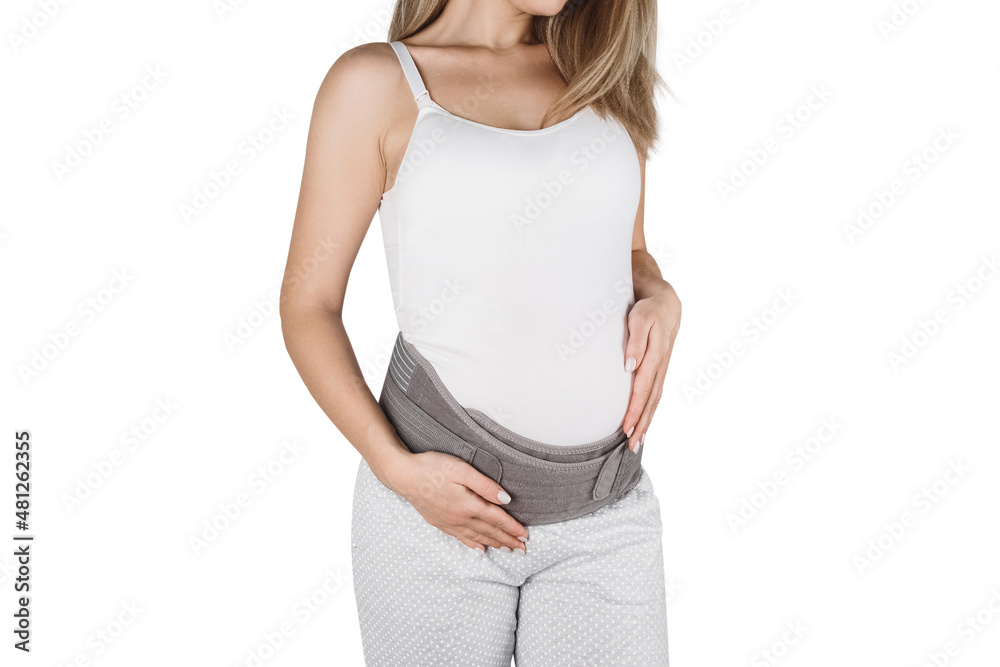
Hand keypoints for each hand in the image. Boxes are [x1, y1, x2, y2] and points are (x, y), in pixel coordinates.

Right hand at [384, 450, 528, 553]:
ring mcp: (449, 523)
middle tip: (523, 550)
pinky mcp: (440, 523)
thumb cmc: (432, 467)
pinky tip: (480, 550)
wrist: (403, 476)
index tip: (525, 536)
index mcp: (469, 505)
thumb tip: (506, 499)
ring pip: (478, 538)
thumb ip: (485, 485)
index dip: (513, 528)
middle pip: (490, 532)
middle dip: (508, 541)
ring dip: (495, 544)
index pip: (497, 519)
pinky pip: (461, 538)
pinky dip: (473, 545)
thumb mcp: (461, 469)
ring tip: (508, 550)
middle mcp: (461, 518)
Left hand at [622, 287, 681, 451]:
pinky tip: (644, 423)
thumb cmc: (648, 310)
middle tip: (632, 445)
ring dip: (647, 421)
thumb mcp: (640, 318)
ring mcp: (663, 369)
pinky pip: (656, 394)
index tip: (625, 427)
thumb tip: (630, 365)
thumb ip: (636, 341)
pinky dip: (650, 411)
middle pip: (652, 400)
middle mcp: (661, 366)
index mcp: (655, 355)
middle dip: (642, 424)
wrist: (666, 303)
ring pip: (655, 400)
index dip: (635, 409)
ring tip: (637, 442)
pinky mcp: (661, 370)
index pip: (643, 388)